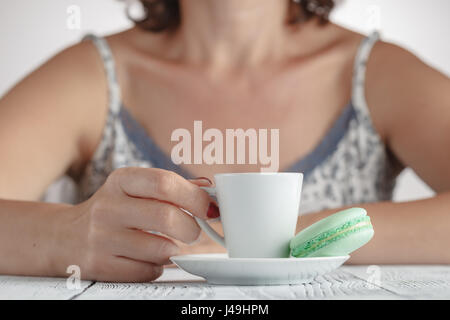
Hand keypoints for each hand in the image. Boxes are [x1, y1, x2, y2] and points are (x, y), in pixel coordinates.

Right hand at [55, 168, 216, 281]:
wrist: (65, 237)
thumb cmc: (111, 210)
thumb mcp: (133, 189)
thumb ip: (170, 187)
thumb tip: (206, 188)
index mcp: (121, 181)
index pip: (164, 183)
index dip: (194, 196)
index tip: (209, 208)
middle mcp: (108, 207)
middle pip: (166, 217)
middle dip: (191, 228)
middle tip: (193, 232)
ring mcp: (101, 238)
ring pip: (160, 249)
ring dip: (173, 250)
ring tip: (165, 244)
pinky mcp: (100, 266)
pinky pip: (147, 271)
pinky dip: (156, 267)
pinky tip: (147, 257)